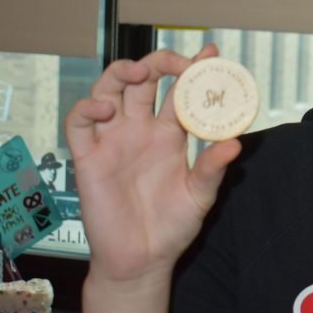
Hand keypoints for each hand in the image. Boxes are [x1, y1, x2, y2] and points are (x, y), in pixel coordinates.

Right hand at [65, 45, 241, 283]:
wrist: (142, 260)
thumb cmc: (172, 227)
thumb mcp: (199, 196)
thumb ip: (212, 168)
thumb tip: (234, 144)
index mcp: (170, 134)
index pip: (180, 92)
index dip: (193, 69)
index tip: (210, 52)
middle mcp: (140, 130)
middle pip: (143, 80)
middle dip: (158, 62)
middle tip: (175, 62)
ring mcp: (113, 141)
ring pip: (109, 90)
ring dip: (121, 73)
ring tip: (139, 72)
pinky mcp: (88, 158)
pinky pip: (78, 123)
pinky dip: (87, 107)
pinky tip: (105, 109)